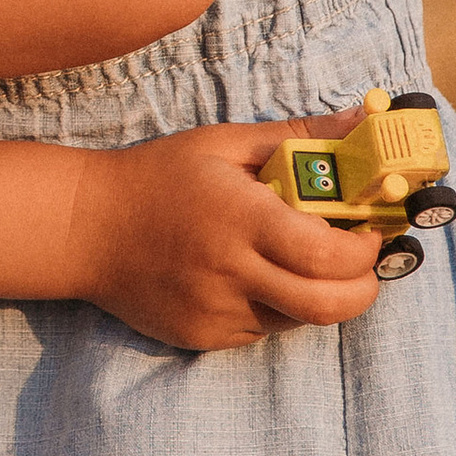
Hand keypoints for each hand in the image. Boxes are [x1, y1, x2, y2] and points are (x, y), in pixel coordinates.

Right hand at [70, 114, 384, 350]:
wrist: (86, 228)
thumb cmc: (159, 176)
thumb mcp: (225, 143)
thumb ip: (300, 134)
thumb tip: (366, 118)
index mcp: (241, 219)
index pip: (328, 255)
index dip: (364, 250)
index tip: (369, 231)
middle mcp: (231, 273)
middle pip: (328, 306)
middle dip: (363, 289)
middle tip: (363, 264)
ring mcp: (216, 312)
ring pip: (297, 320)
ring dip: (317, 295)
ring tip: (304, 262)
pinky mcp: (203, 337)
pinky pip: (261, 329)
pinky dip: (275, 306)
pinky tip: (253, 275)